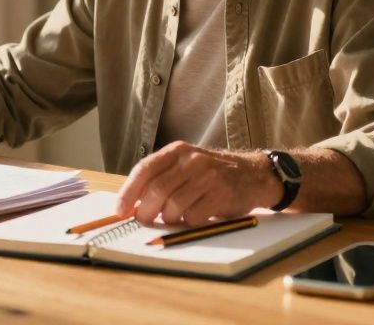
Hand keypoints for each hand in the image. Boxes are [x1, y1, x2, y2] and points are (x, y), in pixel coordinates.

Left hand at [113, 142, 280, 226]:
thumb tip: (132, 204)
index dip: (129, 191)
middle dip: (146, 211)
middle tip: (145, 221)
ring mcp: (207, 176)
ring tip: (175, 217)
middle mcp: (191, 160)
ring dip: (169, 218)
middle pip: (157, 190)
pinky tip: (194, 217)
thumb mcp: (186, 165)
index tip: (120, 210)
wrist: (253, 175)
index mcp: (177, 151)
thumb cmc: (212, 174)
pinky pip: (193, 216)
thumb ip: (162, 178)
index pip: (145, 169)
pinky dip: (189, 222)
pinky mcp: (221, 194)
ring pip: (173, 205)